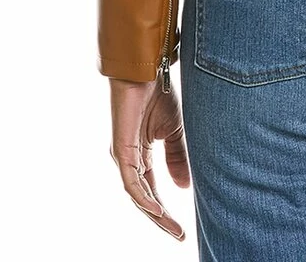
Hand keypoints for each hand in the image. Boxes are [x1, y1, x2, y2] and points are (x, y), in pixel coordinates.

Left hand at [108, 76, 190, 239]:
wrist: (148, 71)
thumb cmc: (158, 96)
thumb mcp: (174, 132)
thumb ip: (177, 158)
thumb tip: (183, 187)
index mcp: (140, 156)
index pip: (152, 190)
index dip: (165, 210)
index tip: (182, 227)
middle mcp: (129, 161)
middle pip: (144, 198)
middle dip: (161, 219)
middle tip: (178, 234)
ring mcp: (123, 157)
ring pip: (137, 195)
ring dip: (154, 213)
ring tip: (170, 227)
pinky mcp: (121, 151)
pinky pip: (131, 183)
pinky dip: (144, 197)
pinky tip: (156, 209)